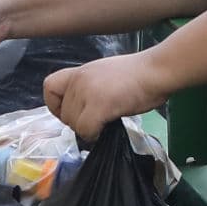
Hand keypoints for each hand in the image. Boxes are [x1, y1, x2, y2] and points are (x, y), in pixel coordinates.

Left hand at [43, 50, 168, 141]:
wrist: (157, 70)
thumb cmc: (139, 75)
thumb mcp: (105, 75)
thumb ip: (89, 88)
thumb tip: (83, 111)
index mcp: (79, 71)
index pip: (49, 87)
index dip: (56, 105)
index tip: (73, 111)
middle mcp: (79, 79)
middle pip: (63, 113)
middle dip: (78, 122)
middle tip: (97, 120)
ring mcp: (87, 91)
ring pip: (73, 124)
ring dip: (87, 129)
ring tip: (106, 122)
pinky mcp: (99, 105)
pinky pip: (86, 130)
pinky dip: (94, 135)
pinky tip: (107, 127)